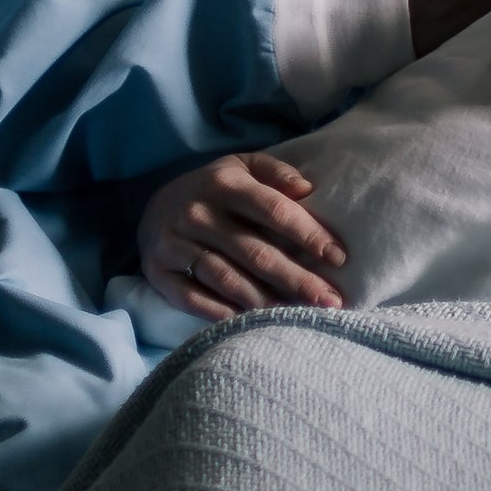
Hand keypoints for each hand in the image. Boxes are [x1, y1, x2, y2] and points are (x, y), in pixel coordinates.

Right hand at [139, 153, 347, 315]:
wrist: (152, 207)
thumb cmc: (215, 190)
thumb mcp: (243, 166)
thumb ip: (276, 172)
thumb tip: (307, 189)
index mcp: (224, 184)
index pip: (274, 210)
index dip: (308, 235)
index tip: (338, 258)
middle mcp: (197, 214)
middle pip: (255, 252)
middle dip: (297, 279)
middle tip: (330, 301)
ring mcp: (174, 244)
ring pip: (227, 279)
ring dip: (265, 302)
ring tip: (299, 317)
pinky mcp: (158, 272)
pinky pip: (192, 298)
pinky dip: (222, 313)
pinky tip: (252, 324)